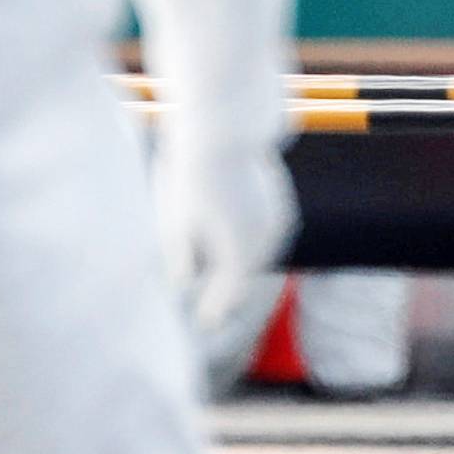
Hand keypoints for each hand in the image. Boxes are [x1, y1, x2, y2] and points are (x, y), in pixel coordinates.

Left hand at [154, 141, 296, 333]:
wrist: (222, 128)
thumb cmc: (190, 177)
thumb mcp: (174, 225)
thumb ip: (181, 261)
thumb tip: (183, 286)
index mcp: (238, 255)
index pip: (227, 300)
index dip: (213, 314)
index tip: (203, 326)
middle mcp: (265, 243)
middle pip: (244, 279)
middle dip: (227, 292)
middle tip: (212, 310)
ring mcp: (277, 223)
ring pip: (258, 257)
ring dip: (240, 267)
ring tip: (222, 277)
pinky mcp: (280, 205)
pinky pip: (265, 236)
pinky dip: (250, 244)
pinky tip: (234, 238)